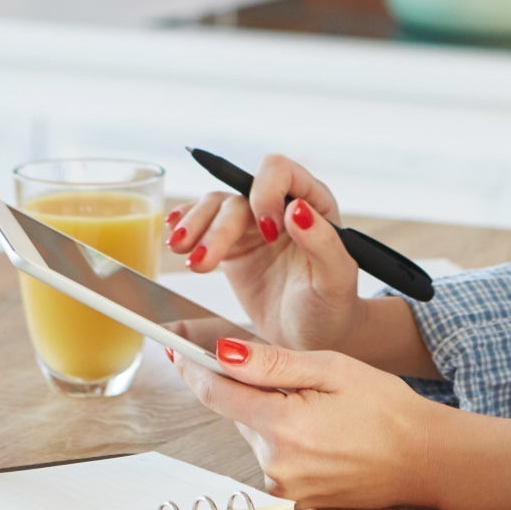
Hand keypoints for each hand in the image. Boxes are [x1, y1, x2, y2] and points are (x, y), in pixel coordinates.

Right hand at [164, 154, 361, 351]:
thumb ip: (322, 242)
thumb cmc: (332, 307)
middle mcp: (280, 206)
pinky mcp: (232, 244)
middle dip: (217, 225)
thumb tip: (297, 209)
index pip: (281, 173)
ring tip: (179, 250)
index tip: (266, 234)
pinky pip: (203, 225)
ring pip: (215, 207)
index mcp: (313, 203)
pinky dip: (186, 227)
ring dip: (194, 226)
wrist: (313, 337)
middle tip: (202, 260)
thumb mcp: (335, 279)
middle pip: (238, 194)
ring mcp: (253, 224)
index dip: (266, 194)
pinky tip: (174, 239)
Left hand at [170, 337, 438, 508]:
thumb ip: (274, 362)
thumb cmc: (388, 409)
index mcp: (283, 426)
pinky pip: (275, 456)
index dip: (194, 368)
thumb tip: (223, 352)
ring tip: (322, 406)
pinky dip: (288, 437)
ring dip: (273, 413)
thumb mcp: (333, 368)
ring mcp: (286, 485)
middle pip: (238, 412)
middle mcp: (276, 463)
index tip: (176, 349)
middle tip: (294, 375)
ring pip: (257, 433)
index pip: (217, 393)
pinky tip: (323, 431)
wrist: (426, 459)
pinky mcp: (297, 498)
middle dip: (252, 387)